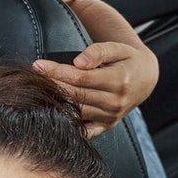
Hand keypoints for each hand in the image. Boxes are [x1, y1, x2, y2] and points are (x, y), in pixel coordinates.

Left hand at [34, 40, 158, 135]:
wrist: (145, 79)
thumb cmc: (127, 60)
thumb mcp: (118, 48)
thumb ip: (98, 51)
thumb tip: (78, 61)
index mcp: (119, 81)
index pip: (80, 78)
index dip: (57, 71)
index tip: (38, 65)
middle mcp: (116, 102)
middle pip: (75, 95)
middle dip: (52, 85)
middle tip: (32, 77)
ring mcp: (112, 116)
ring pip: (77, 111)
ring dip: (56, 103)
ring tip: (38, 92)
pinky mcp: (107, 125)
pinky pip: (85, 129)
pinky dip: (69, 125)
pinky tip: (52, 116)